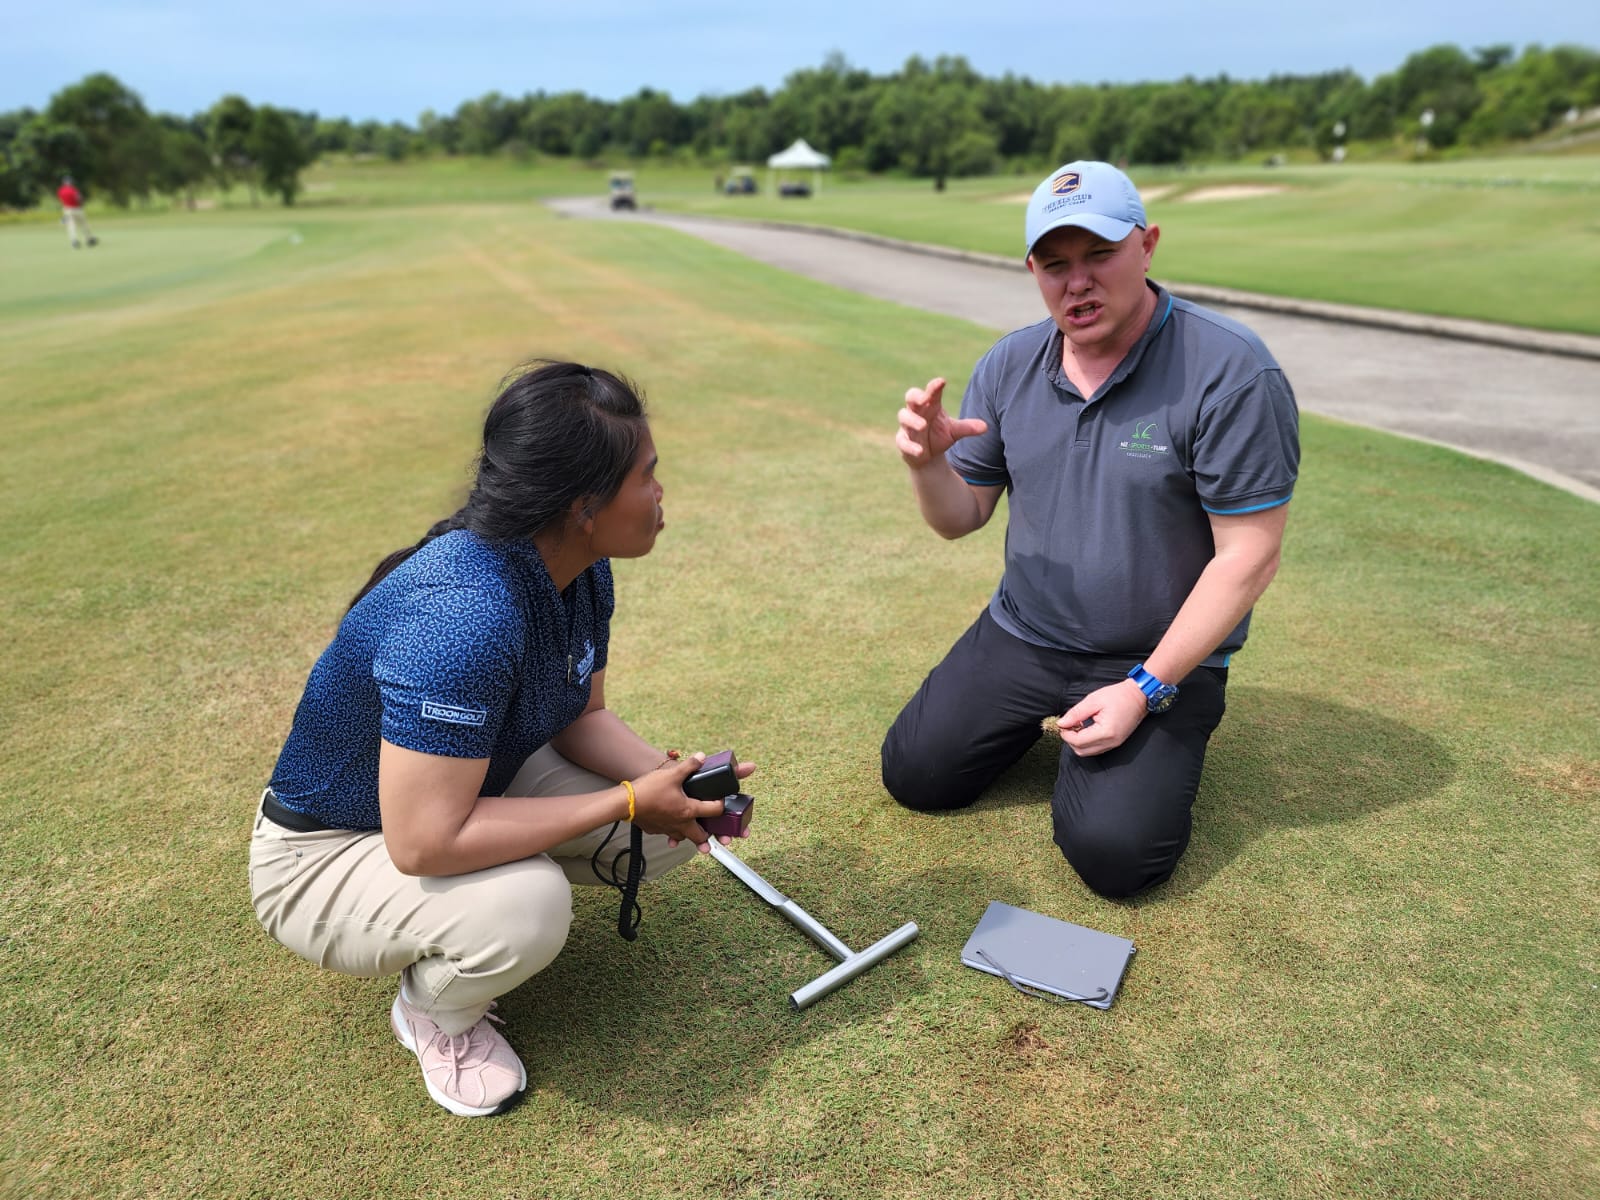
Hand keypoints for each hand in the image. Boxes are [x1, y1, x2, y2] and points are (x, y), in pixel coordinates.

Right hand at [630, 753, 756, 851]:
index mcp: (688, 810)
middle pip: (700, 837)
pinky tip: (668, 823)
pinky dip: (670, 831)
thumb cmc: (649, 790)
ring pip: (683, 838)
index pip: (714, 811)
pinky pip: (667, 834)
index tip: (720, 800)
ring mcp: (667, 829)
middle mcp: (680, 824)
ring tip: (690, 828)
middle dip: (707, 835)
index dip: (721, 805)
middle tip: (710, 830)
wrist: (625, 803)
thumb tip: (701, 757)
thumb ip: (689, 765)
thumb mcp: (672, 774)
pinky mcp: (655, 830)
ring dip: (688, 834)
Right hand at [895, 377, 987, 468]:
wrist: (926, 456)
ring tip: (922, 425)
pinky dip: (910, 445)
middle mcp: (917, 412)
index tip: (942, 381)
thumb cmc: (939, 436)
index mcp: (930, 405)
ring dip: (912, 420)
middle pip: (911, 397)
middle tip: (924, 398)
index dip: (934, 386)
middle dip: (916, 396)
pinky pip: (903, 441)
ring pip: (904, 417)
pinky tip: (920, 451)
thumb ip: (967, 428)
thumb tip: (986, 427)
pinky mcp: (902, 441)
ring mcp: (908, 426)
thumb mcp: (954, 431)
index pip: (931, 392)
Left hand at [1051, 681, 1146, 757]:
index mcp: (1106, 732)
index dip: (1066, 734)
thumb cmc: (1118, 696)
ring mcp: (1114, 744)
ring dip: (1078, 742)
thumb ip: (1076, 713)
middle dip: (1070, 740)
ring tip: (1077, 726)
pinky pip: (1096, 749)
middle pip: (1082, 751)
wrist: (1139, 697)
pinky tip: (1086, 729)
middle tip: (1068, 725)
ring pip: (1088, 752)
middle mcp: (1111, 742)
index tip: (1062, 725)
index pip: (1078, 742)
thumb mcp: (1093, 701)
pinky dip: (1087, 742)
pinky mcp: (1116, 743)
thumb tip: (1062, 723)